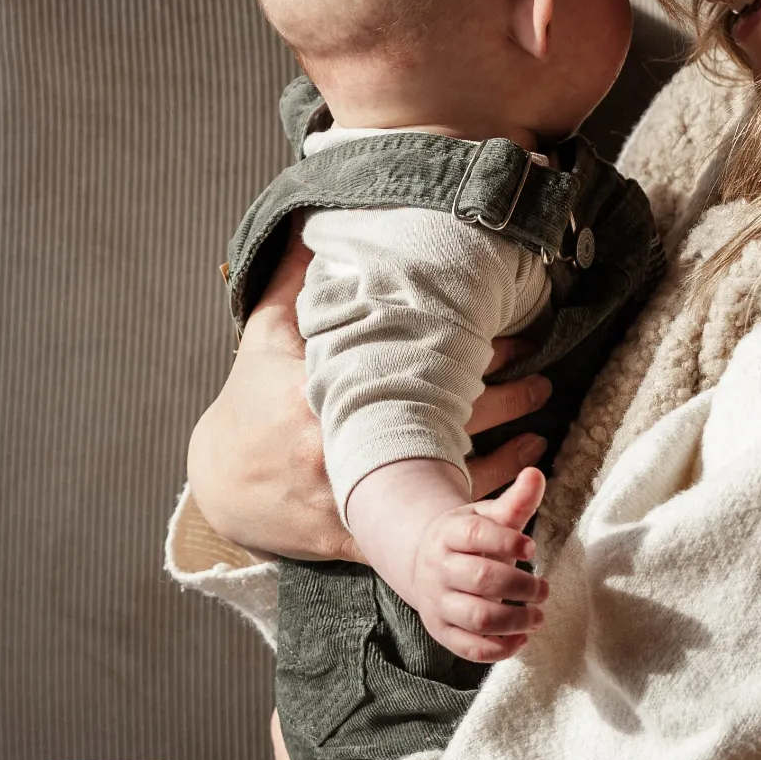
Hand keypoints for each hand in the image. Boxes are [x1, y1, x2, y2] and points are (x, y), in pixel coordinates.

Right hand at [187, 237, 553, 562]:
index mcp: (321, 388)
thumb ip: (295, 280)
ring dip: (501, 461)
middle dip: (502, 402)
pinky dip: (470, 509)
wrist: (217, 485)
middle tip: (543, 382)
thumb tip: (316, 225)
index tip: (515, 339)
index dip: (472, 354)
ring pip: (440, 478)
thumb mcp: (266, 336)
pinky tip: (509, 495)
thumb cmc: (249, 403)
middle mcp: (337, 442)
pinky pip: (423, 525)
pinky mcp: (354, 535)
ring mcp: (347, 493)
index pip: (415, 367)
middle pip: (439, 421)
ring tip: (539, 437)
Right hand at [407, 467, 548, 663]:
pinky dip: (498, 649)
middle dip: (521, 586)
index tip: (532, 549)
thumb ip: (515, 501)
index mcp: (449, 533)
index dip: (507, 541)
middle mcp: (439, 569)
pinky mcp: (441, 631)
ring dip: (515, 620)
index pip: (475, 535)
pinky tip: (521, 639)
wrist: (426, 564)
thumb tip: (537, 473)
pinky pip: (469, 648)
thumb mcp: (487, 516)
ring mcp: (438, 603)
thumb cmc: (469, 540)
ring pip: (477, 618)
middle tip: (543, 589)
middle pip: (481, 579)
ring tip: (538, 616)